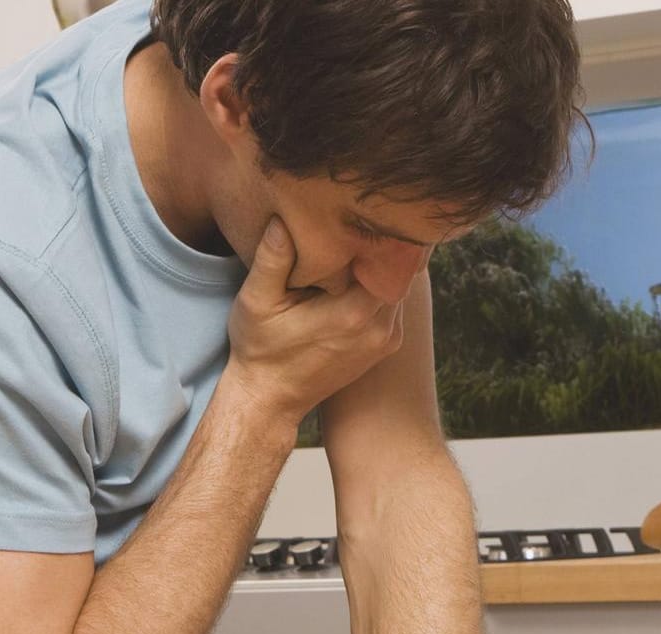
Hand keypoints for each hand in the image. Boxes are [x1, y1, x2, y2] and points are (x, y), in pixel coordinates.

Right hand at [227, 216, 405, 418]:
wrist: (271, 398)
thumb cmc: (260, 349)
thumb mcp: (257, 301)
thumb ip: (273, 259)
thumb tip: (283, 218)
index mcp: (354, 312)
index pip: (392, 258)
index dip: (382, 231)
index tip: (368, 208)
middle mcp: (379, 327)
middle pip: (403, 271)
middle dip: (387, 245)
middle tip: (369, 214)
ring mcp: (386, 339)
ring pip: (402, 287)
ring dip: (387, 266)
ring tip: (365, 238)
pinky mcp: (385, 346)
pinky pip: (395, 304)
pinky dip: (384, 285)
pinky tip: (362, 271)